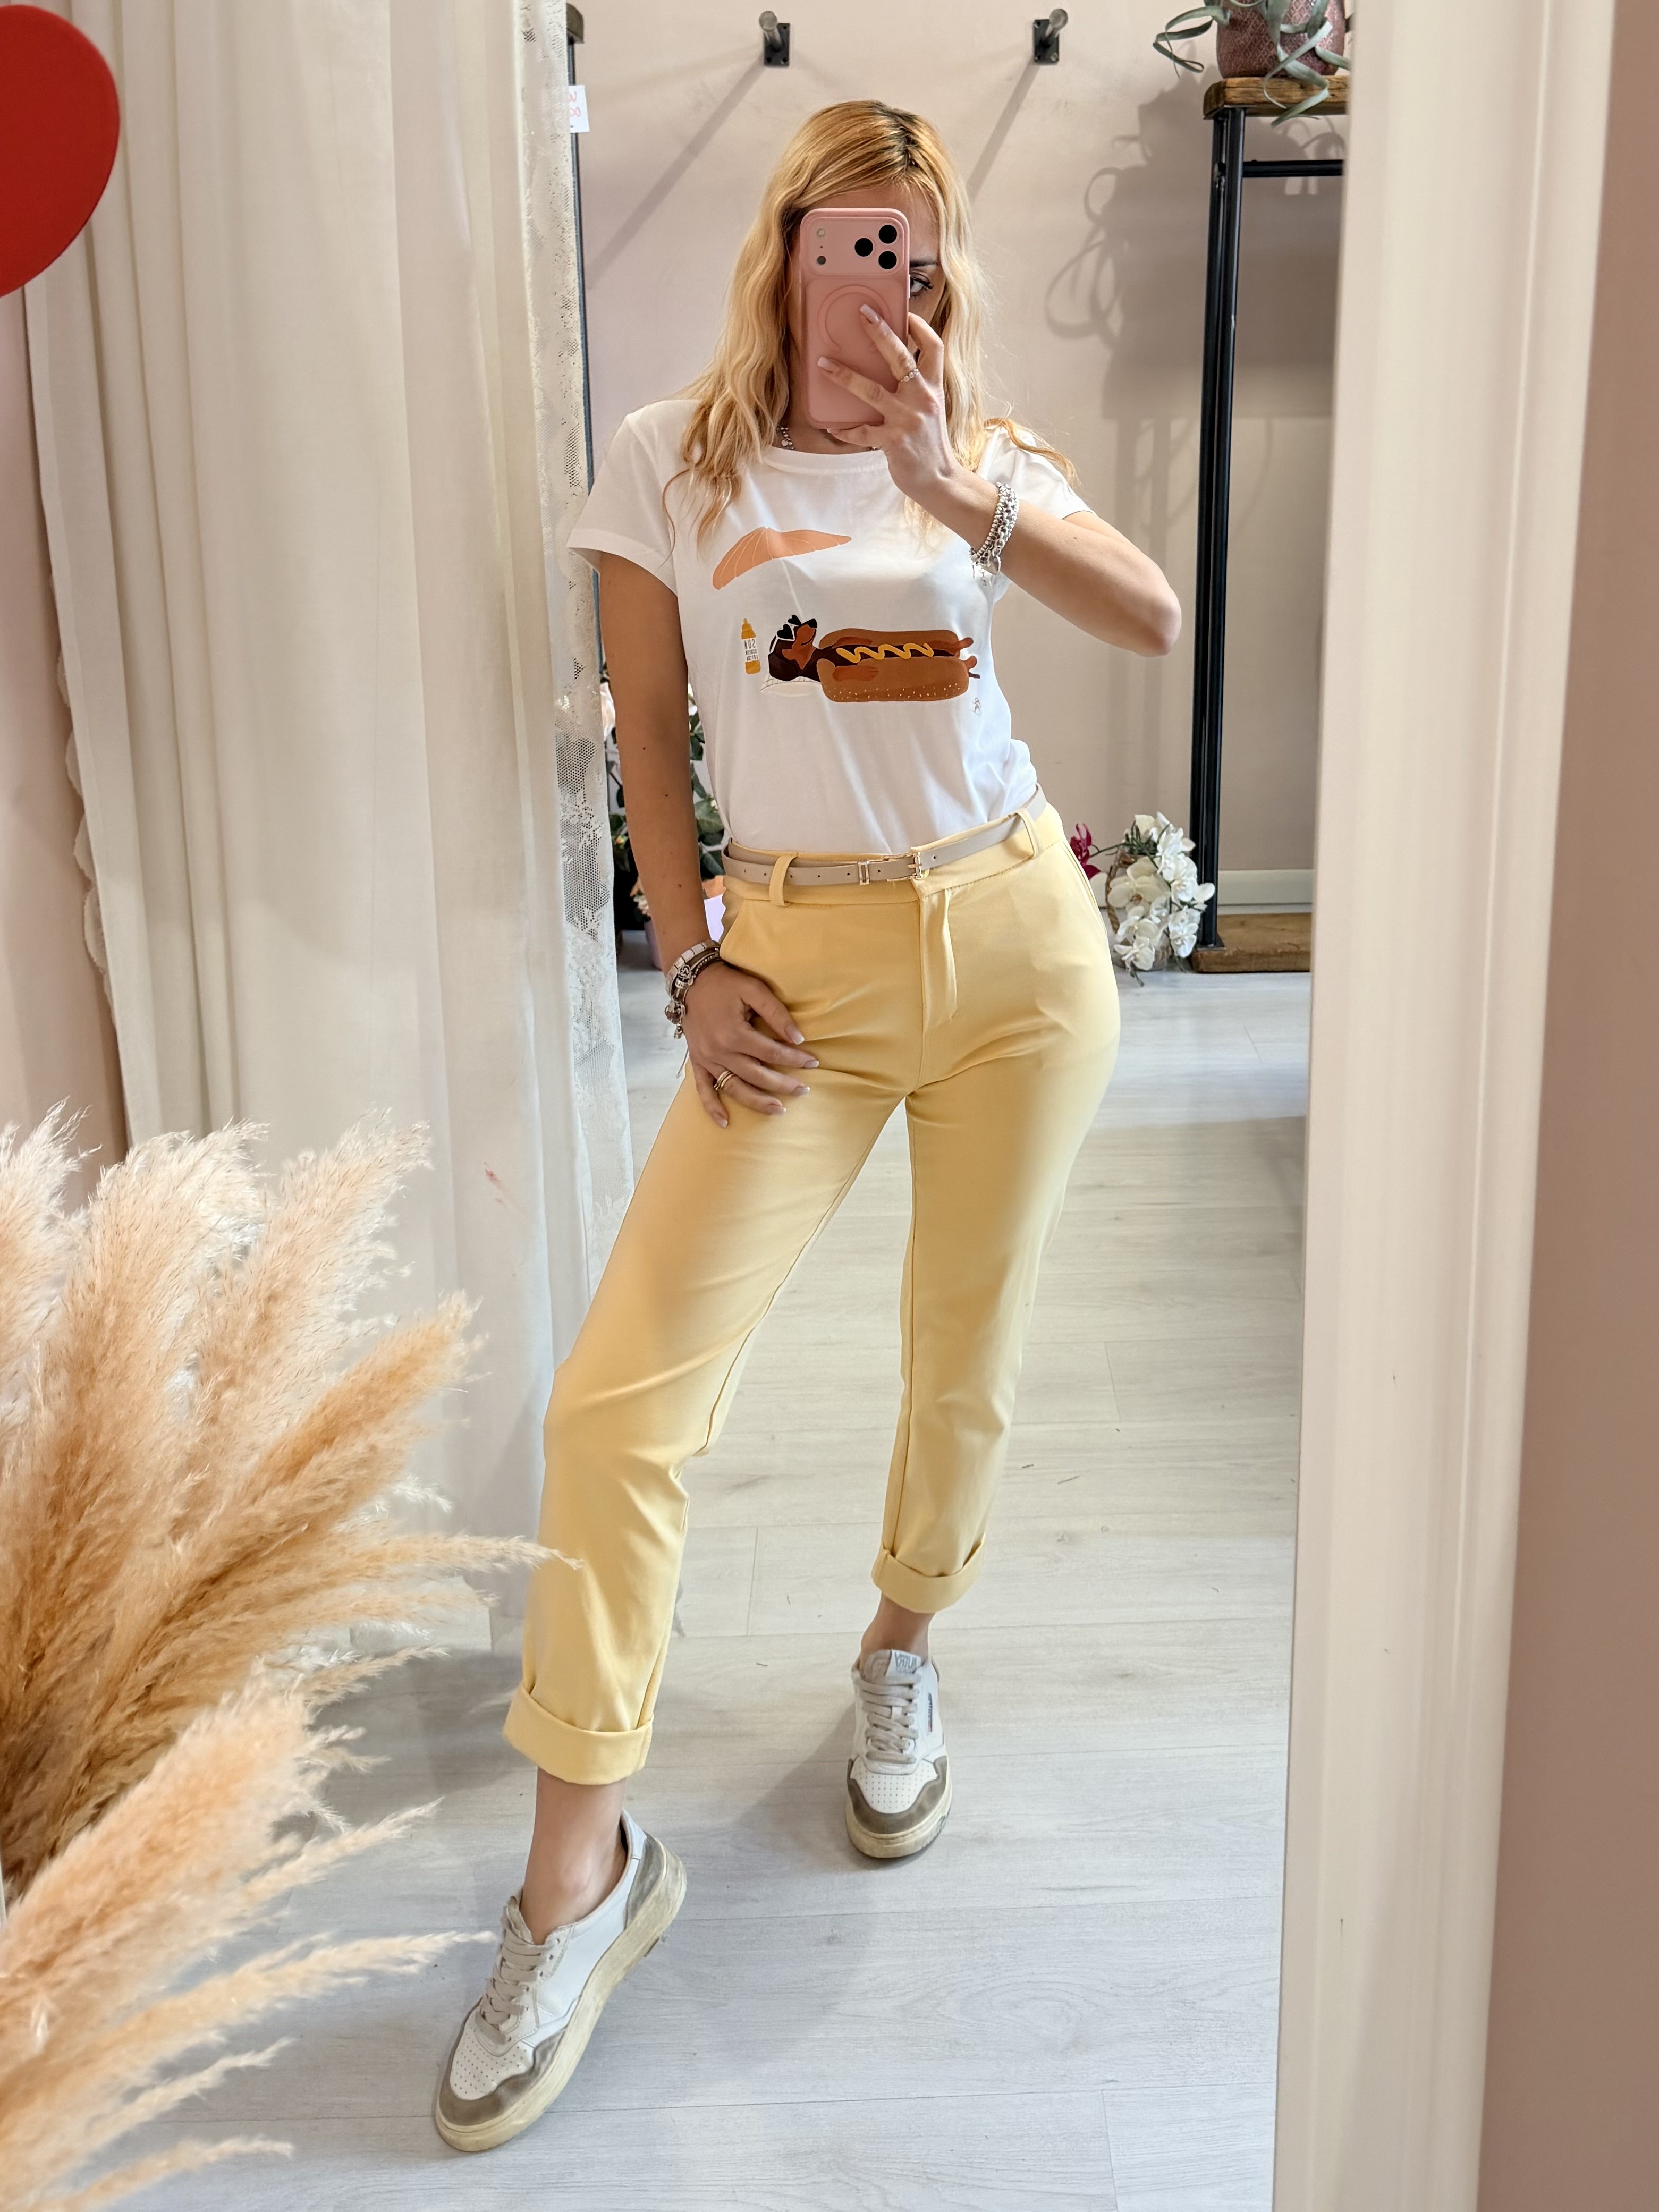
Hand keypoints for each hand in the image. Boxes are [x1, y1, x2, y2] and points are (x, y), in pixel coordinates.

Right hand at [682, 960, 816, 1127]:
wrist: (691, 980)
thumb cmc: (725, 982)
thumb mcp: (753, 989)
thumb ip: (776, 1013)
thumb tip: (798, 1038)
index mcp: (734, 1033)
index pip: (771, 1053)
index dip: (794, 1059)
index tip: (813, 1063)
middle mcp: (719, 1051)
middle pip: (756, 1075)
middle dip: (783, 1084)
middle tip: (804, 1090)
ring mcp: (706, 1059)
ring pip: (734, 1087)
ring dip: (757, 1102)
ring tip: (779, 1110)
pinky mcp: (697, 1061)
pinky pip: (703, 1089)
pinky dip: (712, 1107)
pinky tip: (725, 1122)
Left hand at [816, 311, 970, 505]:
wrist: (939, 480)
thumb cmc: (930, 445)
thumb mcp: (930, 411)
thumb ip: (916, 389)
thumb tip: (892, 370)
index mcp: (933, 388)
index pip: (934, 348)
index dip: (920, 327)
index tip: (905, 314)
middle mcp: (922, 399)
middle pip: (901, 357)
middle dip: (881, 333)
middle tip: (863, 313)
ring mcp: (907, 419)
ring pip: (871, 390)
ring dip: (845, 376)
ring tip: (824, 364)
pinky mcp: (893, 441)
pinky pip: (861, 431)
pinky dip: (845, 430)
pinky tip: (833, 427)